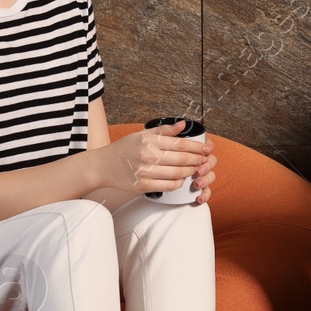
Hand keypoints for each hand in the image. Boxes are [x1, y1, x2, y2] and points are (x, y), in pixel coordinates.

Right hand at [94, 120, 214, 198]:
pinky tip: (181, 178)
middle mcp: (148, 156)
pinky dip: (179, 183)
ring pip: (178, 174)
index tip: (207, 148)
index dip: (197, 147)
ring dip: (190, 172)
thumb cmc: (123, 149)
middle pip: (182, 160)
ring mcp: (146, 172)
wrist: (102, 166)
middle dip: (197, 160)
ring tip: (195, 168)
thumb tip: (183, 124)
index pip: (181, 144)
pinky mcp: (143, 186)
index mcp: (149, 142)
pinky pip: (169, 186)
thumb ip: (164, 130)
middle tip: (205, 160)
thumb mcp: (142, 134)